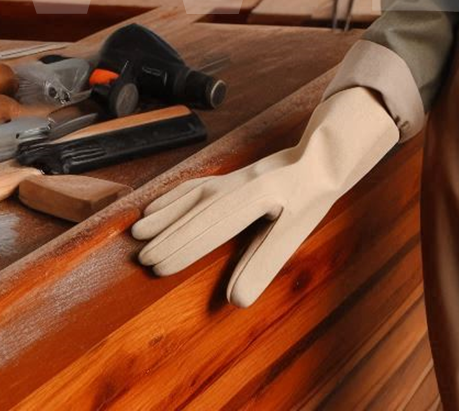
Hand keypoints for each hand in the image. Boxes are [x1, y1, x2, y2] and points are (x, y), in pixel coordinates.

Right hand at [132, 87, 397, 306]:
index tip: (159, 265)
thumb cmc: (309, 199)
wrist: (321, 158)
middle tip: (142, 259)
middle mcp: (241, 183)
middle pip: (199, 210)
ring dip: (165, 214)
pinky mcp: (230, 177)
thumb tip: (235, 300)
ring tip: (137, 235)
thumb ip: (265, 263)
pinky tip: (153, 209)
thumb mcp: (295, 232)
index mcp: (260, 196)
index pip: (216, 224)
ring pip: (193, 196)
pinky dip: (172, 198)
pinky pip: (196, 186)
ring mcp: (233, 177)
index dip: (186, 245)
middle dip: (170, 234)